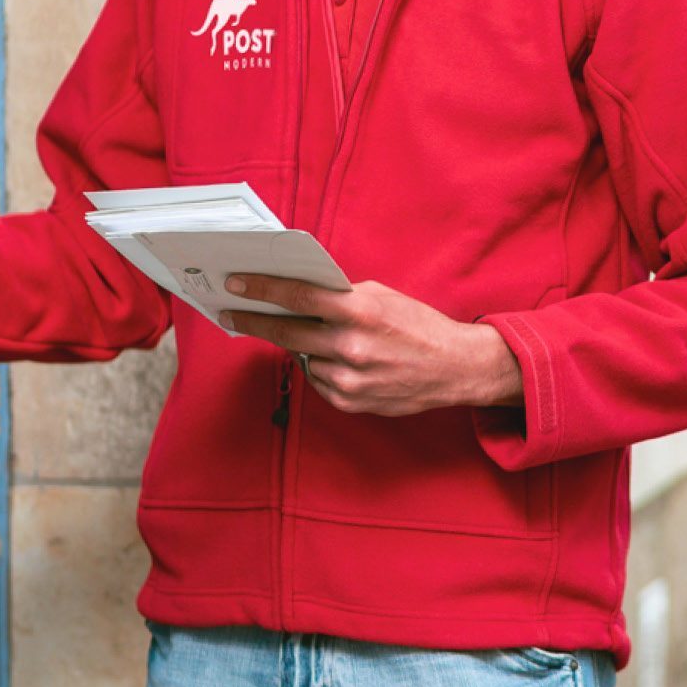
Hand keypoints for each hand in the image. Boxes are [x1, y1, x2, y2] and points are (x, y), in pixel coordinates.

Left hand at [224, 275, 520, 416]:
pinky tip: (341, 361)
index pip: (299, 295)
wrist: (454, 368)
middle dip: (256, 321)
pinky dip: (322, 368)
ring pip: (303, 358)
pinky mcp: (349, 401)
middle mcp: (351, 346)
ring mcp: (349, 378)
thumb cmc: (419, 327)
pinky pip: (318, 380)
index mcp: (360, 312)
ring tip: (323, 339)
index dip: (262, 289)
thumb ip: (341, 296)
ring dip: (303, 346)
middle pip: (287, 332)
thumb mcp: (382, 297)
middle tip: (233, 314)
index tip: (235, 284)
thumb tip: (300, 295)